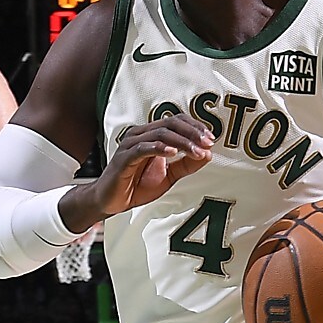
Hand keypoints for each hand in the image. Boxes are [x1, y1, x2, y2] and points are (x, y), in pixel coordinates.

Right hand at [65, 115, 214, 228]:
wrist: (111, 201)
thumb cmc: (136, 185)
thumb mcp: (169, 176)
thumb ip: (186, 165)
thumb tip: (208, 154)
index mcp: (151, 135)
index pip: (176, 121)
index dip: (195, 127)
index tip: (211, 140)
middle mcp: (141, 134)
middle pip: (170, 123)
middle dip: (192, 132)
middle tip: (207, 143)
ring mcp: (131, 144)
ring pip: (160, 133)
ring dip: (182, 142)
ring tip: (196, 152)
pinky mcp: (124, 157)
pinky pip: (143, 148)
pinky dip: (159, 148)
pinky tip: (173, 153)